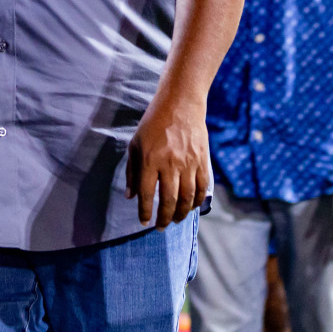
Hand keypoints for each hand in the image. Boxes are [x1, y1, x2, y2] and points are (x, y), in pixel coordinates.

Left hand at [125, 97, 209, 230]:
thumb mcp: (135, 144)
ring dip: (181, 214)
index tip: (144, 222)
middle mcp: (170, 163)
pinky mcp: (202, 160)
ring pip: (187, 198)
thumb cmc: (152, 124)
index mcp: (150, 160)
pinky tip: (191, 207)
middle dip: (164, 218)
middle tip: (161, 227)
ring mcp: (188, 163)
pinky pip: (202, 187)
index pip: (147, 194)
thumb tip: (131, 197)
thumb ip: (132, 172)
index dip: (145, 212)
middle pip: (169, 200)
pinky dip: (197, 201)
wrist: (180, 104)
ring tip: (175, 220)